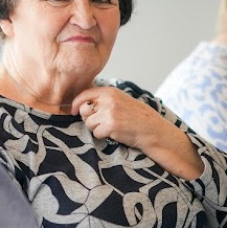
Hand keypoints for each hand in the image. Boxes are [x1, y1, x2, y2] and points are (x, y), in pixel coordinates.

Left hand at [72, 87, 203, 179]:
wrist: (153, 130)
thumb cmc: (136, 118)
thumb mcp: (121, 101)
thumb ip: (103, 100)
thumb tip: (80, 106)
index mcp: (110, 91)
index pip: (84, 94)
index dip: (76, 104)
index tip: (73, 111)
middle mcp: (108, 99)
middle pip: (84, 110)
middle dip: (88, 119)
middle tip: (101, 123)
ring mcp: (109, 112)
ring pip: (89, 123)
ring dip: (97, 129)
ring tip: (111, 129)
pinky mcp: (111, 125)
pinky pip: (96, 133)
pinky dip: (103, 136)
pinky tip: (115, 134)